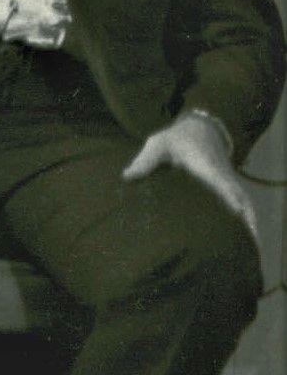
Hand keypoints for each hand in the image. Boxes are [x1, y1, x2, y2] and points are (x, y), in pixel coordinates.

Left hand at [122, 113, 256, 241]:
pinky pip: (242, 203)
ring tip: (248, 247)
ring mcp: (229, 183)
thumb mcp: (160, 144)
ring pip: (244, 203)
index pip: (220, 183)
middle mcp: (223, 177)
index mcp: (206, 167)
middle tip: (244, 242)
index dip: (228, 198)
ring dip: (247, 221)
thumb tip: (127, 177)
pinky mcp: (230, 188)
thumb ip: (145, 160)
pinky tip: (248, 235)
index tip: (235, 215)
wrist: (201, 127)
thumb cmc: (178, 138)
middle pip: (239, 199)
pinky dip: (247, 217)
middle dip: (243, 218)